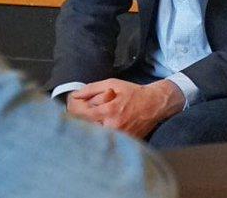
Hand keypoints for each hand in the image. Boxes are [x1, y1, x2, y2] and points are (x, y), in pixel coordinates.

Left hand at [66, 78, 184, 137]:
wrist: (155, 105)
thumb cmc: (133, 93)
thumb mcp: (113, 84)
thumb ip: (91, 89)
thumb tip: (74, 95)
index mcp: (110, 112)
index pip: (82, 115)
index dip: (73, 109)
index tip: (72, 104)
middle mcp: (113, 127)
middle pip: (84, 127)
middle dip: (78, 118)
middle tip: (78, 110)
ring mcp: (118, 137)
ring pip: (92, 135)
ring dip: (88, 126)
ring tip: (91, 117)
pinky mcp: (122, 143)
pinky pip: (103, 139)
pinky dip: (98, 133)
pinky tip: (101, 124)